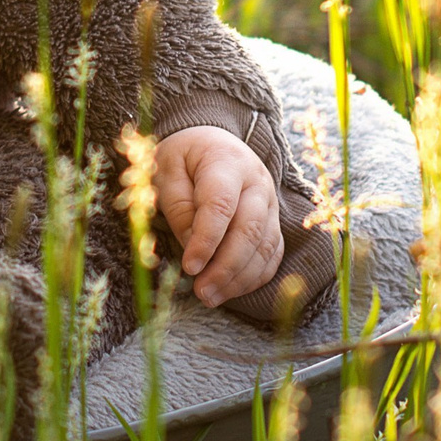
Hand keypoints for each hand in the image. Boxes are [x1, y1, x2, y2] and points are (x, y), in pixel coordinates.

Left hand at [152, 126, 284, 308]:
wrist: (210, 143)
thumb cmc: (183, 159)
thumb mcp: (167, 173)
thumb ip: (179, 209)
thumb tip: (194, 250)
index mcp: (227, 161)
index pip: (221, 205)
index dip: (206, 240)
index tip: (189, 267)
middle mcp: (257, 182)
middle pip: (249, 230)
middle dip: (225, 267)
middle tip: (201, 291)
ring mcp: (270, 203)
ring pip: (264, 246)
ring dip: (239, 278)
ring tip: (210, 296)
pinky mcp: (272, 221)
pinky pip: (272, 254)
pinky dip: (254, 277)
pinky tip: (230, 290)